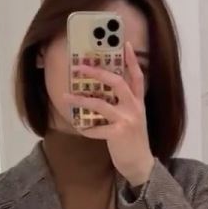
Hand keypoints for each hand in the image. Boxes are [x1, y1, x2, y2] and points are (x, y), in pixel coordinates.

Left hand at [65, 43, 154, 187]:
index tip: (126, 44)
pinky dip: (85, 128)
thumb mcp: (134, 119)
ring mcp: (127, 120)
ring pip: (101, 104)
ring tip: (66, 96)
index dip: (132, 60)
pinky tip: (78, 127)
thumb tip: (103, 92)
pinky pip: (96, 128)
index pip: (138, 76)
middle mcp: (134, 108)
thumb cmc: (133, 141)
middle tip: (81, 67)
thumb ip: (123, 104)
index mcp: (138, 102)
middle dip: (98, 73)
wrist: (141, 164)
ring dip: (81, 99)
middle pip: (117, 82)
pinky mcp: (118, 134)